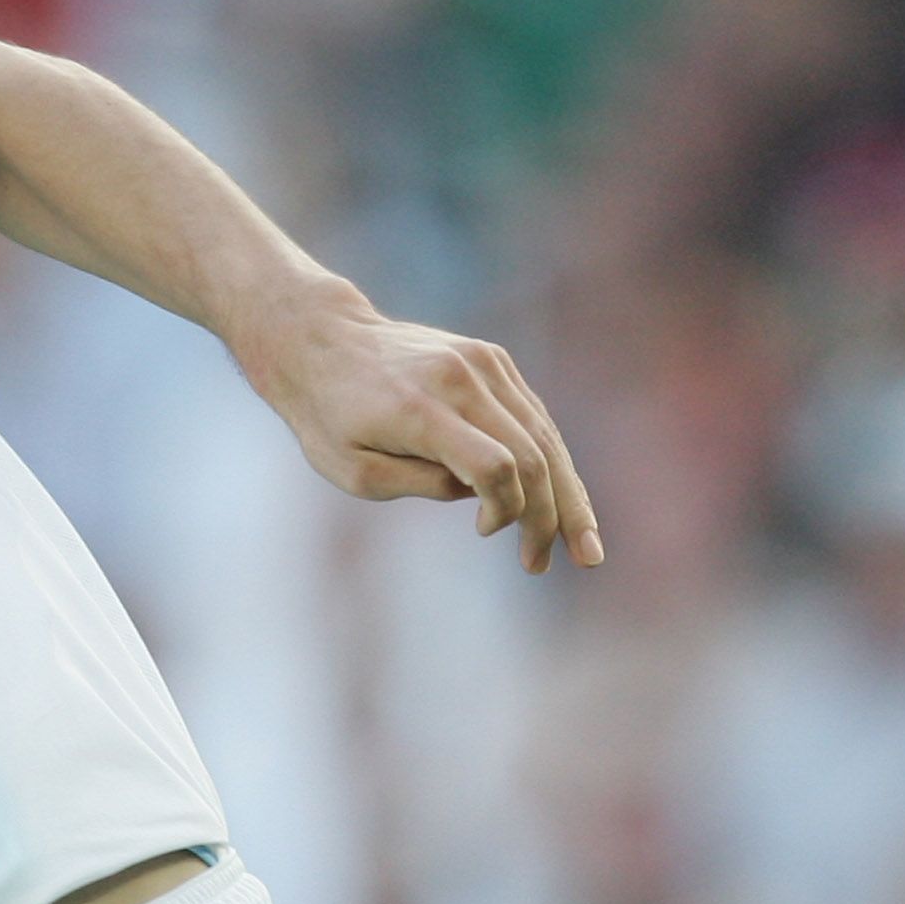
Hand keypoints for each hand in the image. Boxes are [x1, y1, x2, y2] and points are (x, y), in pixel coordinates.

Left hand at [243, 292, 603, 574]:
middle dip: (555, 515)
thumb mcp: (354, 471)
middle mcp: (462, 379)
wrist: (322, 341)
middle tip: (572, 562)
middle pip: (533, 454)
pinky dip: (551, 460)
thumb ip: (421, 484)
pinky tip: (560, 501)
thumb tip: (482, 493)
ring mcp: (484, 363)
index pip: (494, 465)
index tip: (485, 531)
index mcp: (422, 410)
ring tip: (583, 546)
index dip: (505, 507)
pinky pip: (532, 417)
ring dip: (568, 494)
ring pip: (545, 435)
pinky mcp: (492, 359)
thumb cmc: (328, 418)